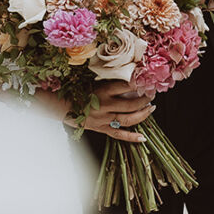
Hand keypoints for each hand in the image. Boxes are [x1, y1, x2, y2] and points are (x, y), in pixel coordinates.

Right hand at [39, 81, 153, 142]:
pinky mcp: (101, 129)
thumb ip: (108, 80)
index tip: (147, 79)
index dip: (138, 83)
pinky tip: (143, 138)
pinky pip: (119, 135)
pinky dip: (131, 137)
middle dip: (144, 100)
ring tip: (151, 108)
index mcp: (102, 91)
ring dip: (143, 114)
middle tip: (152, 94)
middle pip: (131, 105)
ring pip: (128, 119)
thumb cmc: (77, 91)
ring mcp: (104, 119)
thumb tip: (127, 74)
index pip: (125, 86)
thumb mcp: (92, 81)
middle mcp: (105, 106)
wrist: (61, 106)